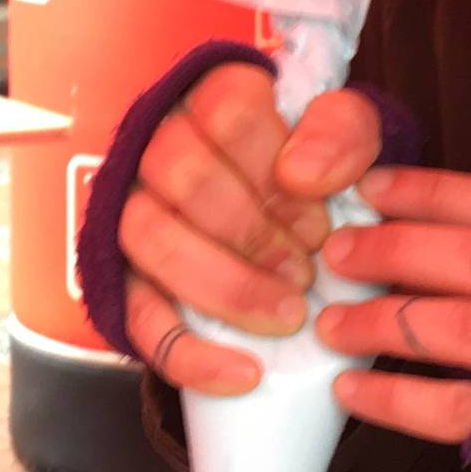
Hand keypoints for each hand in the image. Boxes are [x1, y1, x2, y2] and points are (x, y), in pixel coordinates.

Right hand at [116, 63, 383, 394]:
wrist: (290, 214)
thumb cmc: (314, 168)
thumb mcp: (346, 135)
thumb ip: (341, 134)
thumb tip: (302, 174)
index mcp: (210, 97)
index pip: (229, 114)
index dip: (279, 172)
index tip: (320, 223)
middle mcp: (158, 146)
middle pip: (185, 176)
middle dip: (255, 235)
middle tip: (307, 275)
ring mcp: (131, 212)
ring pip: (153, 240)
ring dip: (227, 287)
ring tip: (287, 317)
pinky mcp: (124, 279)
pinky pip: (137, 316)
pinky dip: (188, 353)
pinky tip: (242, 374)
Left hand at [314, 168, 470, 443]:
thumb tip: (425, 218)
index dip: (438, 193)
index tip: (374, 187)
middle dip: (400, 250)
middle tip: (340, 250)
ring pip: (467, 331)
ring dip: (385, 322)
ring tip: (333, 321)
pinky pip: (460, 411)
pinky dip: (398, 399)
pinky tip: (353, 388)